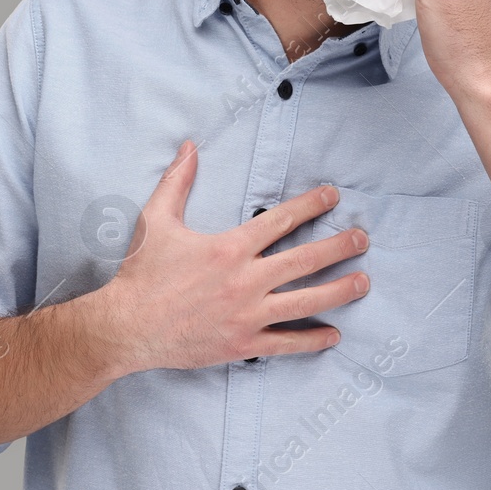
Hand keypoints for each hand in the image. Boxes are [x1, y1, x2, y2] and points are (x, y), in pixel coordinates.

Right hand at [103, 141, 370, 372]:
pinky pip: (286, 342)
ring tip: (364, 281)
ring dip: (339, 291)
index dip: (310, 205)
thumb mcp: (156, 220)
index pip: (280, 220)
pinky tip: (334, 334)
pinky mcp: (242, 343)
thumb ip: (177, 181)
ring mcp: (247, 314)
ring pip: (305, 301)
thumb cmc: (141, 273)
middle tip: (363, 238)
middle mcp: (245, 280)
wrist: (126, 327)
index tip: (333, 196)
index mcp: (229, 248)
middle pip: (304, 260)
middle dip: (338, 247)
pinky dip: (312, 340)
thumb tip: (189, 146)